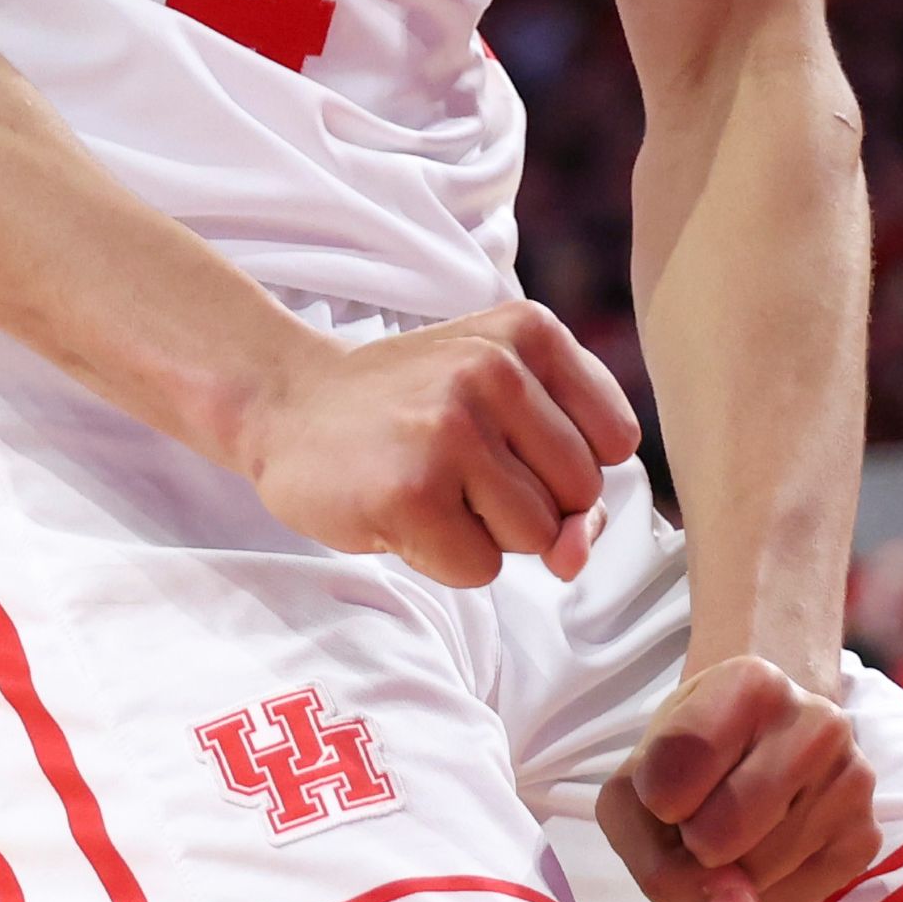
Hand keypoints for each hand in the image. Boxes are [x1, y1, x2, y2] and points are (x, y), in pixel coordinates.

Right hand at [228, 306, 637, 591]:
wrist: (286, 405)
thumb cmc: (407, 412)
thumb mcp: (501, 406)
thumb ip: (569, 477)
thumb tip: (574, 558)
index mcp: (530, 332)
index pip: (616, 441)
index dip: (562, 463)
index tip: (503, 439)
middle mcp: (495, 369)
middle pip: (580, 493)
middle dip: (528, 502)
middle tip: (457, 467)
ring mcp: (450, 429)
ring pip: (535, 536)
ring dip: (486, 534)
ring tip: (429, 486)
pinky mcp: (410, 491)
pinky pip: (481, 569)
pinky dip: (445, 559)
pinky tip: (402, 513)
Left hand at [597, 655, 877, 901]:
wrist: (768, 740)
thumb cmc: (692, 761)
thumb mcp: (637, 787)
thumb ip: (655, 859)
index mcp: (748, 683)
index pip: (666, 783)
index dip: (654, 802)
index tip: (671, 779)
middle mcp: (816, 722)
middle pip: (715, 838)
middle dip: (694, 844)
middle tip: (707, 809)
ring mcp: (853, 779)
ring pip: (754, 877)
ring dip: (730, 870)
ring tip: (741, 823)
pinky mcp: (867, 835)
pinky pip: (792, 901)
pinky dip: (763, 893)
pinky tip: (768, 850)